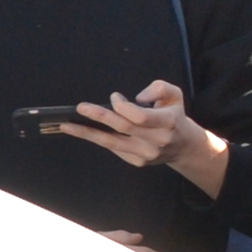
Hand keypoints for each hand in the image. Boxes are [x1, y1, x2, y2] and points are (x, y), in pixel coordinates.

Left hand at [47, 78, 226, 191]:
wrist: (184, 146)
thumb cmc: (174, 114)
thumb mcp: (174, 94)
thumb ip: (158, 88)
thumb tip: (136, 97)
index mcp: (168, 122)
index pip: (139, 116)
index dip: (123, 106)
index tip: (114, 97)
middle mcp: (157, 141)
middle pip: (123, 128)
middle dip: (100, 116)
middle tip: (80, 107)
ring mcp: (146, 154)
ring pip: (112, 143)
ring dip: (87, 133)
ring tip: (67, 125)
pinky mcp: (138, 162)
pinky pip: (114, 149)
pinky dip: (98, 139)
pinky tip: (83, 131)